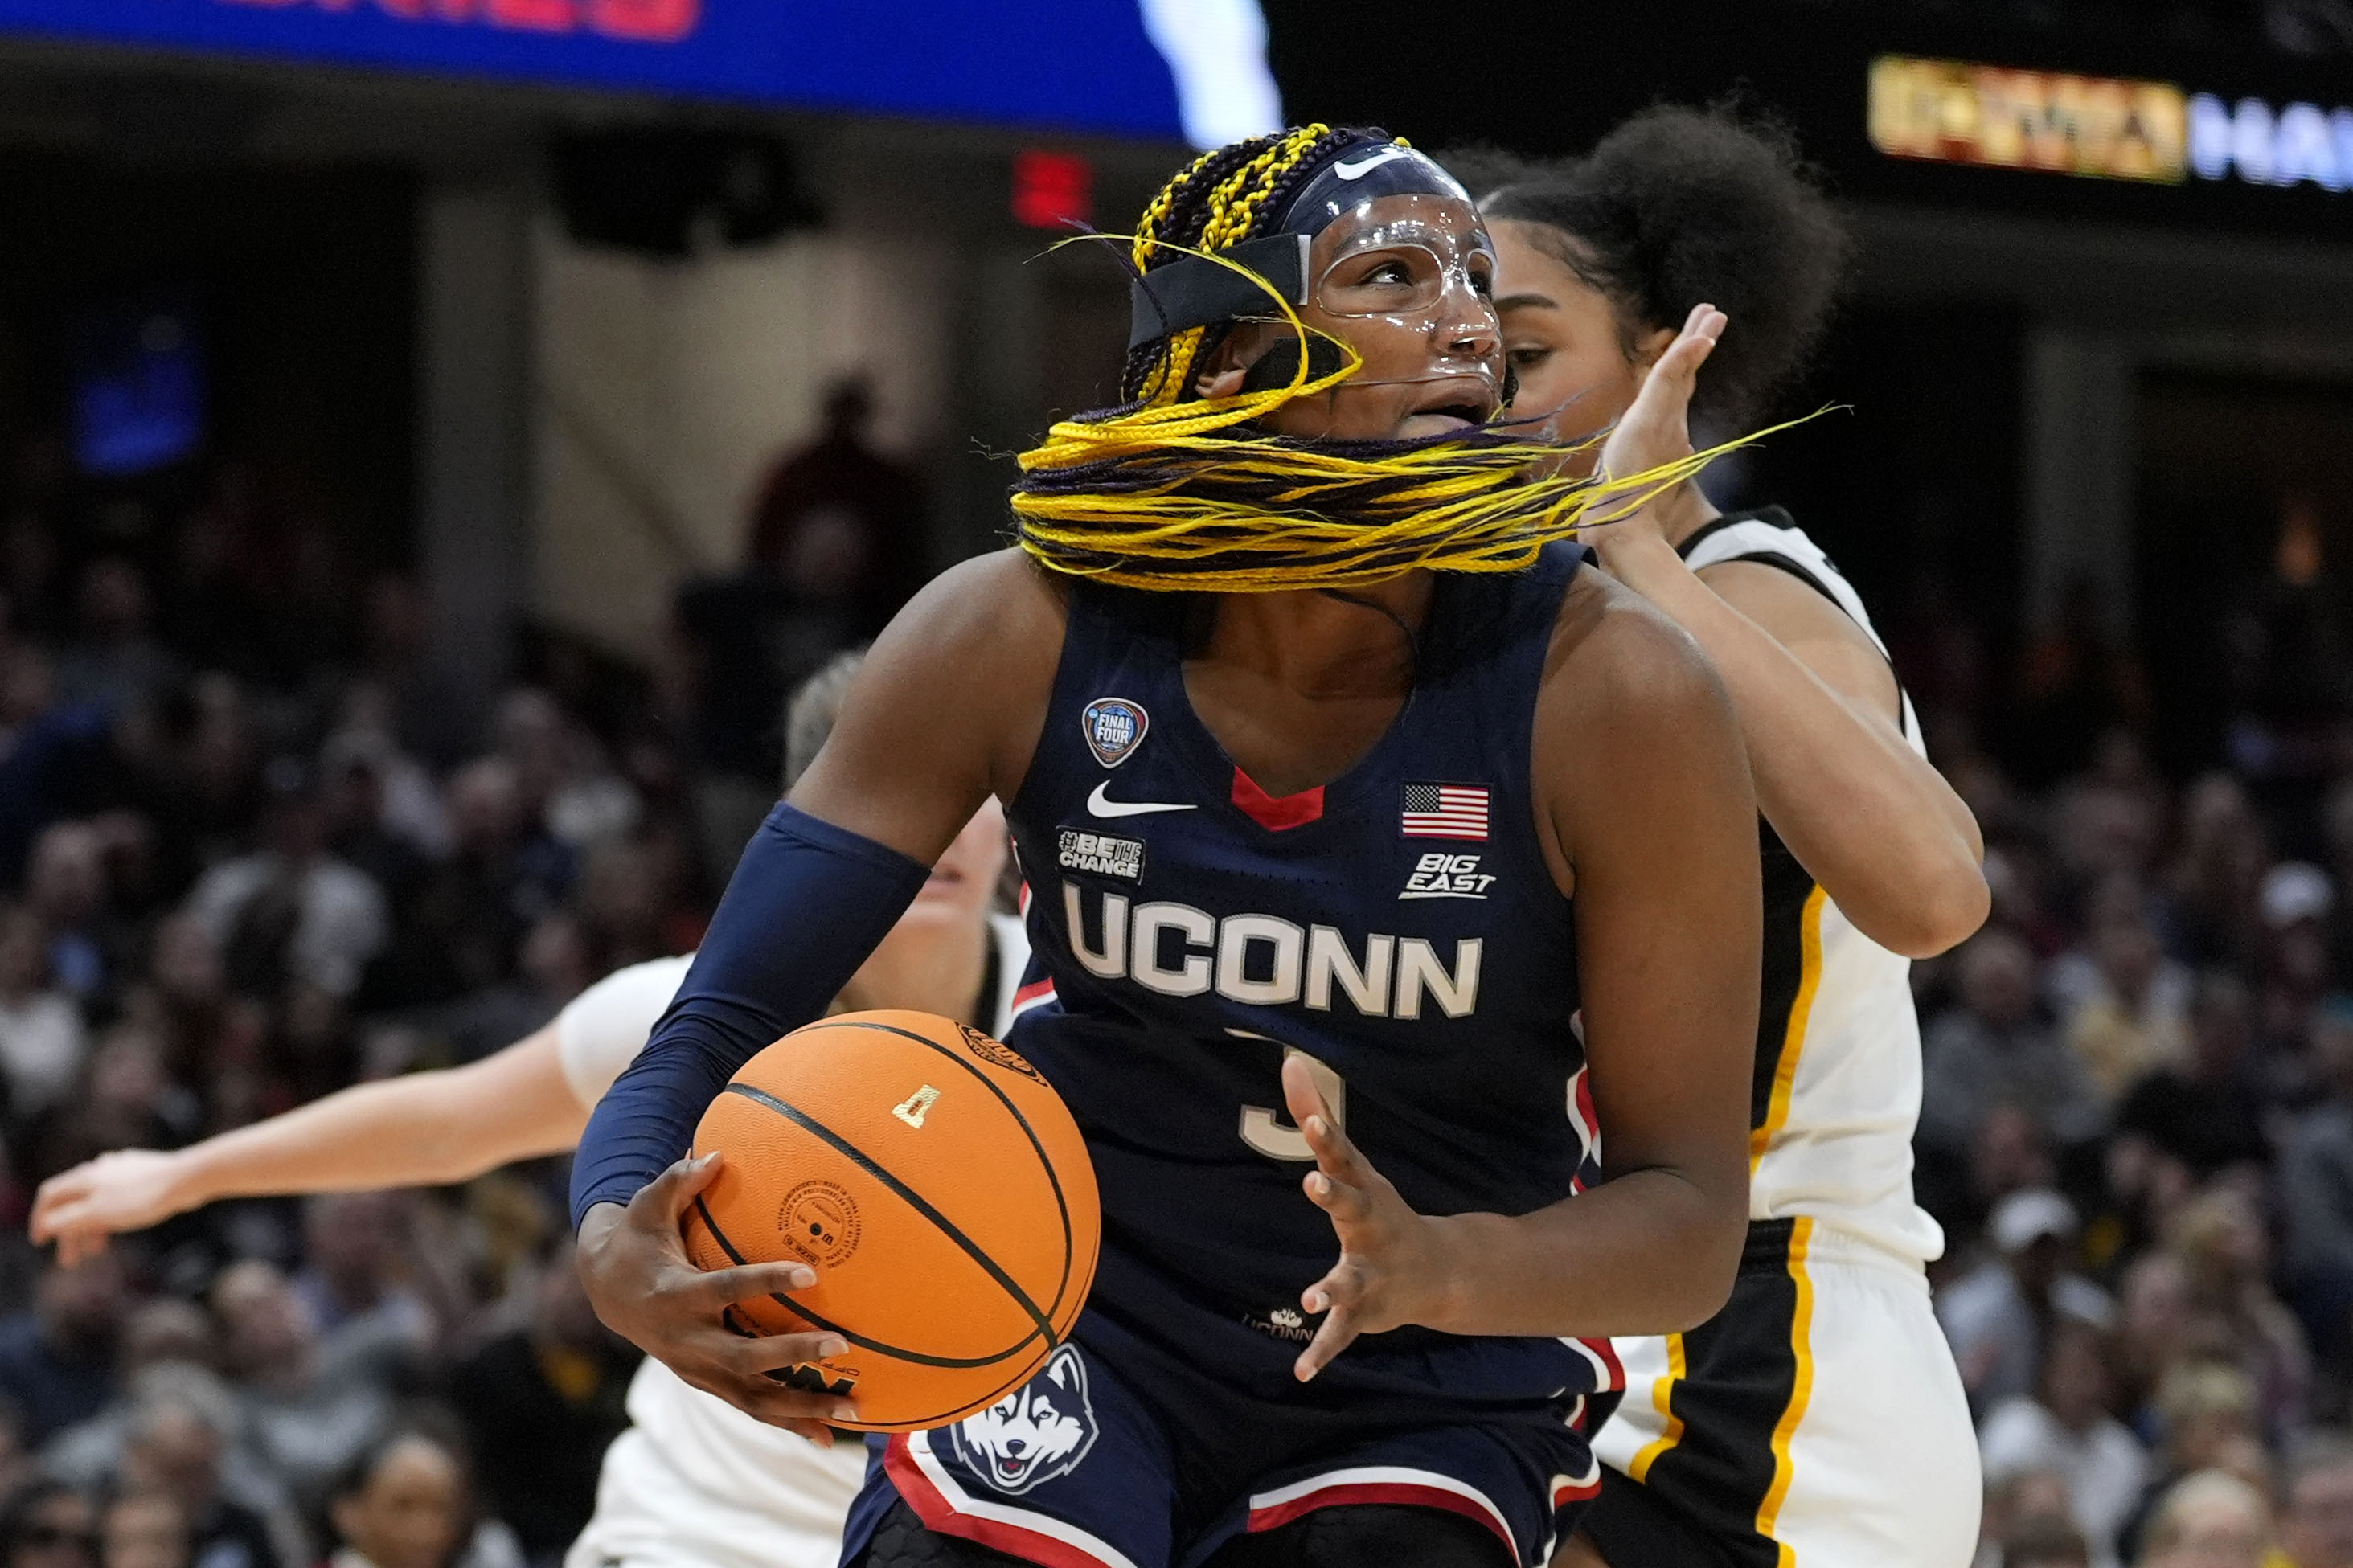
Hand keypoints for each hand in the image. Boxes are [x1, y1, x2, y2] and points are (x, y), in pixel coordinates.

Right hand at [31, 1150, 187, 1266]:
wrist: (187, 1178)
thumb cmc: (141, 1198)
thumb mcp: (97, 1214)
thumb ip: (68, 1220)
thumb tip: (46, 1225)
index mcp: (84, 1177)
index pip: (49, 1195)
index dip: (40, 1219)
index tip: (41, 1242)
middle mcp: (99, 1169)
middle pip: (73, 1201)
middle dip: (69, 1232)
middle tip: (71, 1261)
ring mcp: (121, 1171)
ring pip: (97, 1201)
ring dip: (91, 1228)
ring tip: (97, 1251)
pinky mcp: (142, 1175)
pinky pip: (117, 1199)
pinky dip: (111, 1217)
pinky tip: (118, 1228)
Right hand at [575, 1153, 855, 1442]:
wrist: (608, 1292)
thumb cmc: (638, 1238)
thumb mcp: (646, 1205)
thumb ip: (678, 1180)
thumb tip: (716, 1153)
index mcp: (676, 1295)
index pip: (726, 1290)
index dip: (766, 1282)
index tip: (811, 1274)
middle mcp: (686, 1341)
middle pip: (744, 1357)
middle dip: (792, 1353)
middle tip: (841, 1344)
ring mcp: (698, 1370)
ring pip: (753, 1398)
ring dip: (802, 1406)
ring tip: (853, 1409)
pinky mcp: (709, 1385)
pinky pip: (752, 1409)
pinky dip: (790, 1425)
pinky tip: (828, 1438)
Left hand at [1282, 1054, 1453, 1382]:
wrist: (1439, 1272)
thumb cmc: (1379, 1209)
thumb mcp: (1352, 1164)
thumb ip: (1316, 1113)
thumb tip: (1287, 1059)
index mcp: (1365, 1191)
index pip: (1341, 1156)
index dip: (1324, 1136)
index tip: (1309, 1118)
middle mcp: (1372, 1228)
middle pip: (1352, 1207)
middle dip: (1333, 1195)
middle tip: (1312, 1181)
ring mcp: (1372, 1272)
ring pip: (1350, 1280)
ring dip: (1330, 1288)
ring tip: (1308, 1298)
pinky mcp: (1364, 1312)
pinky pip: (1341, 1336)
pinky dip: (1322, 1354)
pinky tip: (1299, 1372)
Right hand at [1588, 304, 1725, 556]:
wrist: (1613, 532)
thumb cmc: (1625, 520)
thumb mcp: (1655, 494)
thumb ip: (1663, 482)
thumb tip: (1681, 482)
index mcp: (1656, 435)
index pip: (1677, 391)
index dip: (1689, 363)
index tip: (1703, 336)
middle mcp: (1653, 424)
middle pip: (1678, 374)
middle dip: (1692, 342)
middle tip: (1710, 311)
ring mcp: (1649, 421)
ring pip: (1675, 372)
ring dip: (1693, 342)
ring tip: (1711, 314)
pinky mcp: (1643, 423)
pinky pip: (1666, 383)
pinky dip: (1682, 359)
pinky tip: (1700, 344)